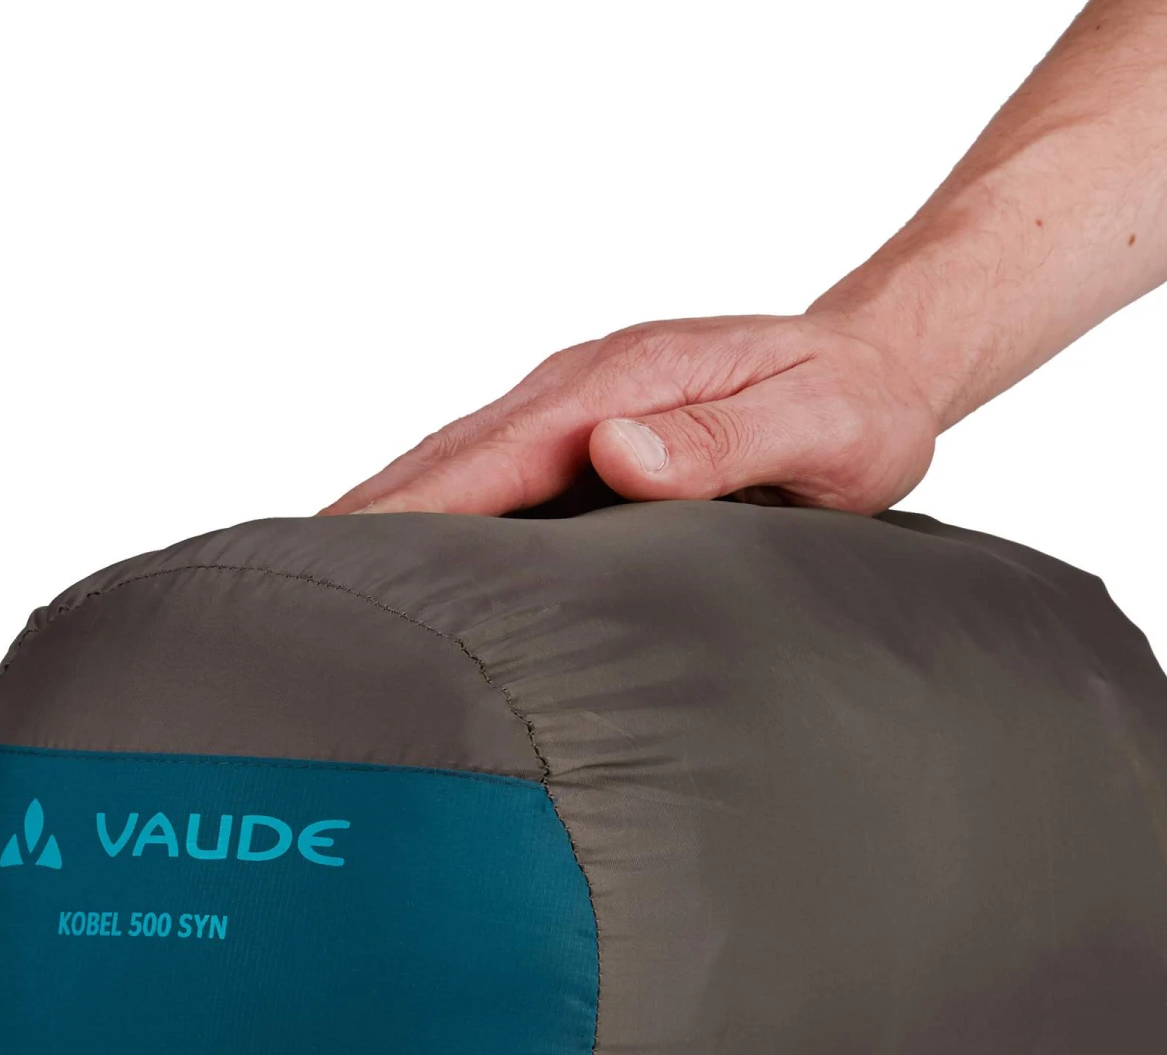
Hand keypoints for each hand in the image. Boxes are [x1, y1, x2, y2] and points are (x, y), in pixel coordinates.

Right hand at [321, 314, 939, 516]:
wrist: (877, 363)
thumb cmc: (852, 407)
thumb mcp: (815, 427)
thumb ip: (722, 442)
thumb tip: (618, 450)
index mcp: (621, 387)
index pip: (494, 457)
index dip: (415, 507)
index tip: (339, 550)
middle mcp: (584, 389)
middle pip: (452, 454)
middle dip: (370, 510)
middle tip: (289, 578)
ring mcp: (581, 405)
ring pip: (464, 459)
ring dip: (393, 506)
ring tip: (323, 569)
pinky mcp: (590, 427)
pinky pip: (497, 467)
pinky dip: (442, 501)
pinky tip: (416, 542)